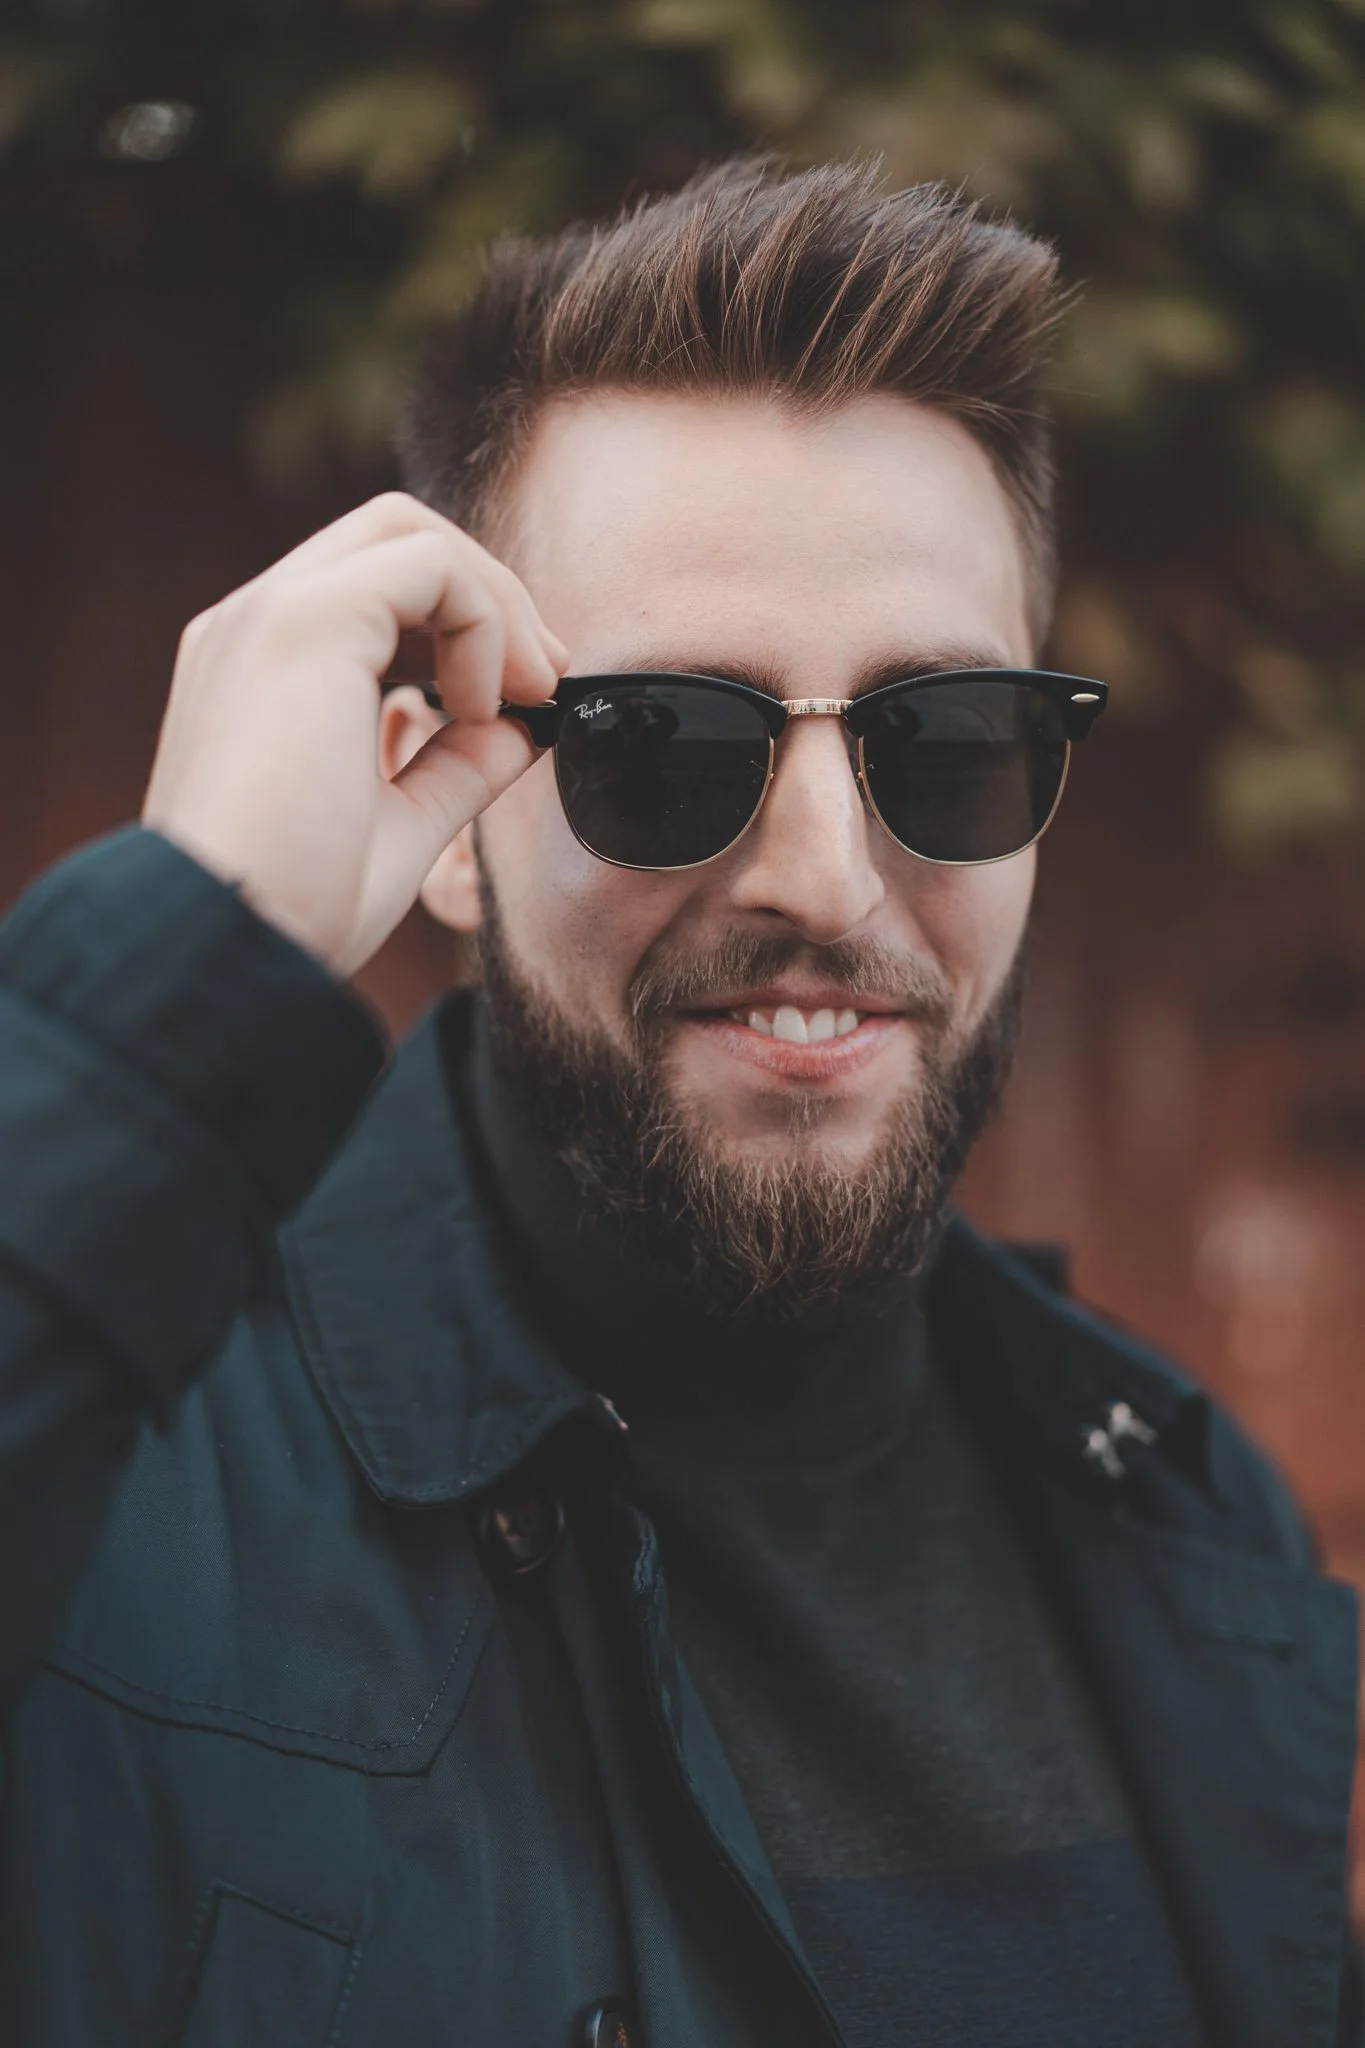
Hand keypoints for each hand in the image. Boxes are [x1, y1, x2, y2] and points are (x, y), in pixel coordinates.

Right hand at [142, 493, 564, 975]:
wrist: (233, 946)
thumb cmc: (296, 910)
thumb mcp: (397, 826)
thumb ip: (453, 769)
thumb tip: (519, 729)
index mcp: (262, 668)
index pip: (375, 589)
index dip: (465, 622)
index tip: (524, 697)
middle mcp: (254, 625)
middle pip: (394, 535)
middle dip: (489, 593)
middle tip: (545, 679)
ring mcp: (270, 614)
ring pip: (408, 532)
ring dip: (493, 602)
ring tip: (527, 690)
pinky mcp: (304, 622)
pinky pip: (427, 567)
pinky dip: (482, 623)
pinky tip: (477, 708)